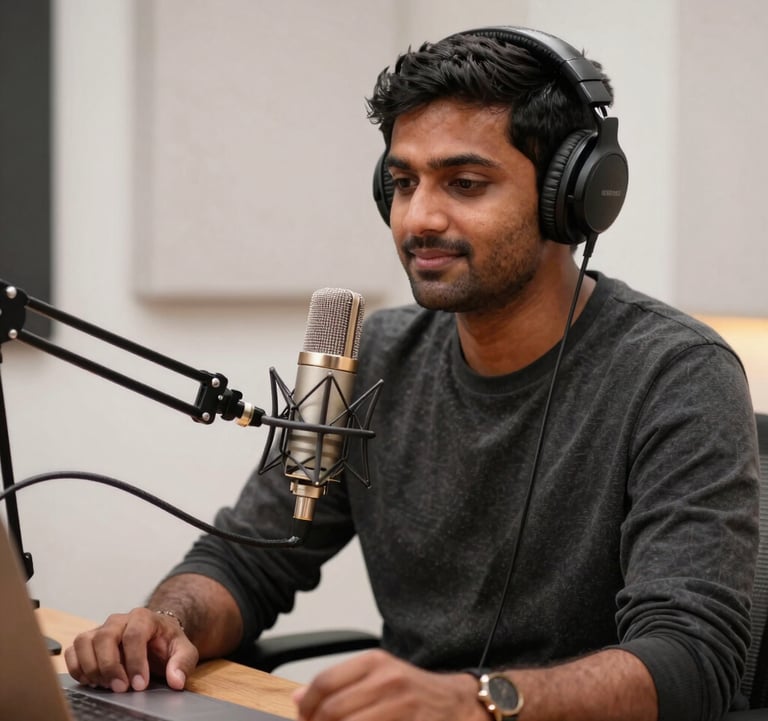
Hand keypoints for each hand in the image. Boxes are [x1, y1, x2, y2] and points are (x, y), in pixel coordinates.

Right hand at [64, 607, 198, 692]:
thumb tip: (176, 681)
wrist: (155, 636)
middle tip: (121, 689)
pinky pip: (73, 651)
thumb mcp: (183, 650)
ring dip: (91, 667)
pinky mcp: (88, 641)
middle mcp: (119, 620)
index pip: (134, 635)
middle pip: (105, 637)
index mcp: (143, 617)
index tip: (139, 685)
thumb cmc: (166, 643)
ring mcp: (101, 629)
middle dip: (110, 666)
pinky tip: (91, 681)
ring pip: (84, 642)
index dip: (135, 661)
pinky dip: (76, 668)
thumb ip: (182, 662)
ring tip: (106, 685)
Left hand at [292, 649, 485, 720]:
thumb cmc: (413, 691)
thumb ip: (339, 683)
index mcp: (374, 662)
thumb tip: (296, 699)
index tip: (302, 718)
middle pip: (332, 710)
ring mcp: (401, 706)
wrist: (458, 705)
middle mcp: (387, 680)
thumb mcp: (379, 675)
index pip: (324, 683)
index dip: (306, 707)